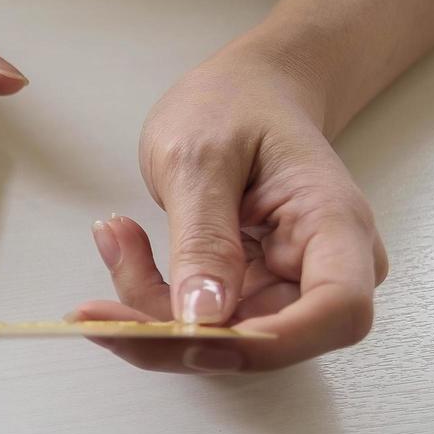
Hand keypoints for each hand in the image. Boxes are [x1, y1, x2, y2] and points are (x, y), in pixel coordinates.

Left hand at [72, 42, 388, 371]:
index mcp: (335, 224)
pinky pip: (199, 319)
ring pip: (220, 339)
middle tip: (97, 308)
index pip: (336, 313)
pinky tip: (123, 246)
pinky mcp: (251, 291)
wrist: (247, 90)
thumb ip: (203, 239)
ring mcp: (287, 285)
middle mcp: (323, 267)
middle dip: (174, 332)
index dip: (269, 343)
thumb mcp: (200, 158)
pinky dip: (150, 296)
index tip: (190, 333)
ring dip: (150, 311)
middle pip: (265, 341)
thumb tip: (202, 318)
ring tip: (114, 239)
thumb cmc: (236, 105)